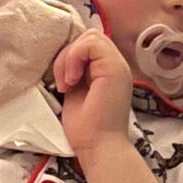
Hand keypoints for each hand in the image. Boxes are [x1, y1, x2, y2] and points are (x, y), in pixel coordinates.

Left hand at [53, 30, 133, 161]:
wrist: (98, 147)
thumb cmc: (86, 128)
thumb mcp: (76, 92)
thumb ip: (75, 72)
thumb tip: (64, 56)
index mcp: (108, 70)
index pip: (89, 44)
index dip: (71, 56)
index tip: (63, 83)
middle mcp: (117, 65)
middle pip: (89, 35)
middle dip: (68, 54)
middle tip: (64, 82)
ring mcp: (118, 65)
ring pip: (90, 36)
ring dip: (70, 57)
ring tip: (67, 83)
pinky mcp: (114, 68)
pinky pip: (91, 43)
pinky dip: (74, 58)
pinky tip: (71, 81)